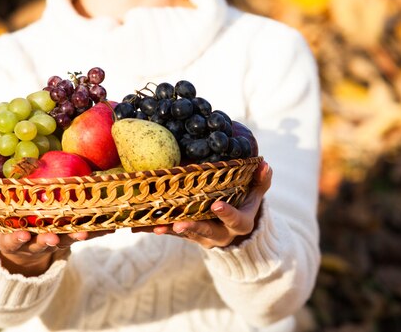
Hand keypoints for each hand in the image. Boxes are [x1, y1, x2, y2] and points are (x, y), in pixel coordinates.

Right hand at [0, 194, 112, 275]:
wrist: (26, 243)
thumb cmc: (2, 227)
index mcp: (14, 239)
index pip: (13, 242)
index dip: (17, 240)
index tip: (21, 236)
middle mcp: (36, 242)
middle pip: (43, 243)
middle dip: (48, 241)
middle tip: (53, 238)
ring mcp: (55, 239)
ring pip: (66, 239)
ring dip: (75, 236)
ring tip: (86, 232)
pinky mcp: (71, 234)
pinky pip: (84, 232)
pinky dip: (97, 230)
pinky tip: (111, 226)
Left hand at [132, 161, 272, 248]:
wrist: (234, 230)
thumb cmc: (245, 204)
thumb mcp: (255, 194)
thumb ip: (261, 181)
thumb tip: (264, 163)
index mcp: (238, 223)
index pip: (235, 220)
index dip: (226, 213)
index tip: (216, 205)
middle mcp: (219, 234)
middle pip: (206, 232)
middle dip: (193, 228)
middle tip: (180, 224)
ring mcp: (201, 236)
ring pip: (184, 234)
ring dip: (168, 229)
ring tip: (153, 226)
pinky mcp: (185, 234)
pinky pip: (169, 231)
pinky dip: (153, 227)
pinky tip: (136, 224)